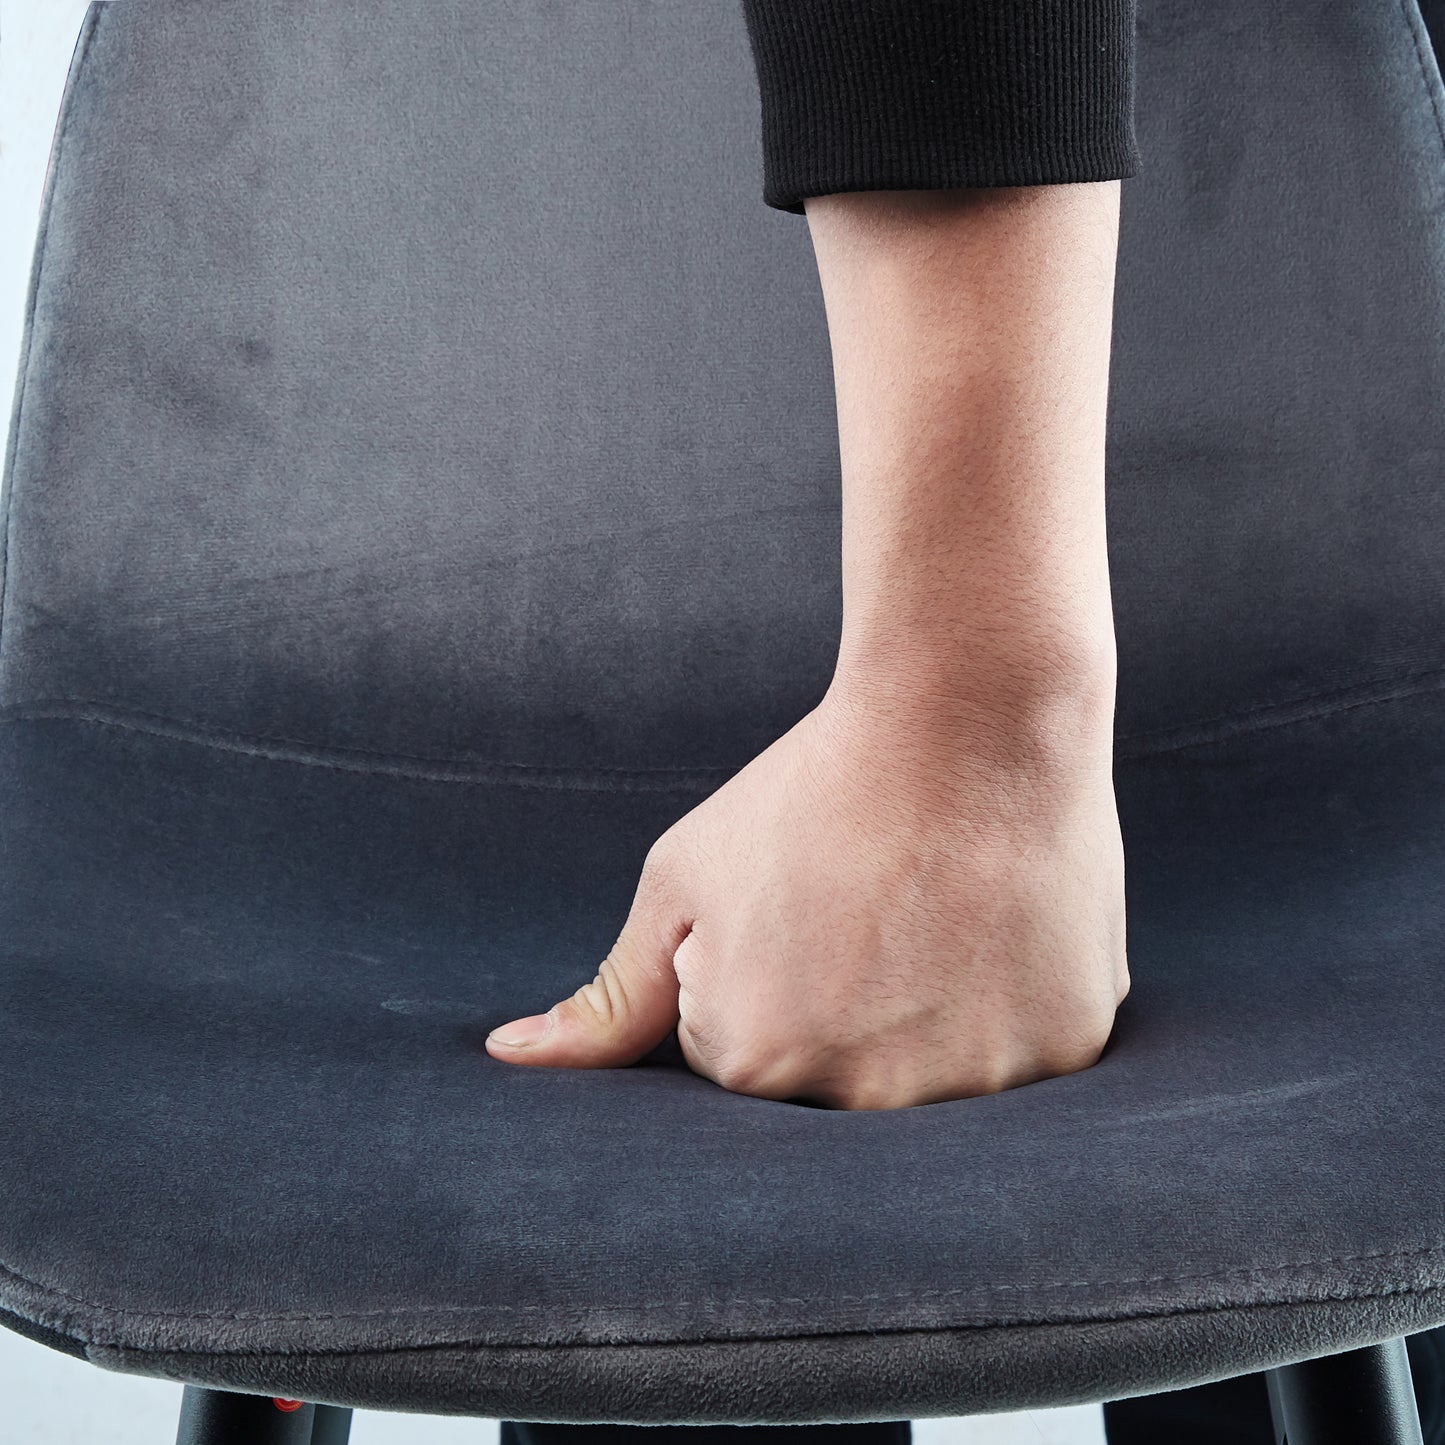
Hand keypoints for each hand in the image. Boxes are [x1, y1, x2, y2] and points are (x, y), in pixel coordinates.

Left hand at [484, 676, 1128, 1109]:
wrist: (968, 713)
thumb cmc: (810, 791)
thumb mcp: (682, 883)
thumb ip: (608, 998)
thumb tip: (511, 1059)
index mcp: (751, 1063)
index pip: (735, 1062)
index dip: (764, 976)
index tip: (800, 910)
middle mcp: (861, 1100)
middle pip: (829, 1085)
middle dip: (837, 1010)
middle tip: (869, 908)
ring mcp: (974, 1085)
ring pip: (930, 1077)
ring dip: (927, 1011)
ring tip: (934, 911)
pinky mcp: (1065, 1053)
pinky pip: (1016, 1052)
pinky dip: (1003, 998)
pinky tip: (993, 925)